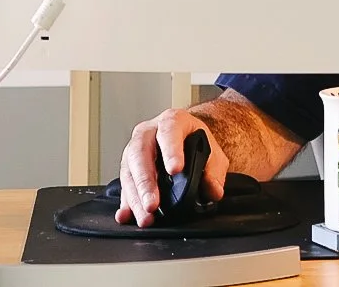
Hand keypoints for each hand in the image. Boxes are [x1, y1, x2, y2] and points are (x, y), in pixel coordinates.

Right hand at [115, 107, 228, 226]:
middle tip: (153, 204)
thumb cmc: (197, 143)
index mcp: (172, 121)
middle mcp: (148, 133)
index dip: (171, 151)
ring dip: (136, 197)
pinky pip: (124, 185)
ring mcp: (134, 150)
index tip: (175, 170)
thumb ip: (214, 171)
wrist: (188, 139)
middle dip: (146, 182)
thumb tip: (213, 191)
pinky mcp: (128, 169)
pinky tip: (126, 215)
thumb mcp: (212, 152)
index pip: (169, 132)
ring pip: (129, 172)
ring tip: (146, 216)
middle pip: (141, 154)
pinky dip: (125, 202)